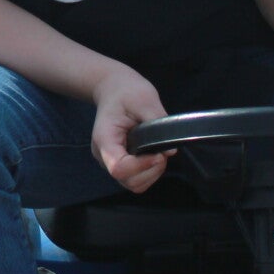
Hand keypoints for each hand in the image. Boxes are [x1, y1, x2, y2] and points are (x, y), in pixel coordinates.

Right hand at [89, 68, 170, 192]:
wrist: (113, 89)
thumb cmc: (126, 91)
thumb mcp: (144, 100)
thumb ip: (157, 123)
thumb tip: (170, 151)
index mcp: (104, 138)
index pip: (119, 168)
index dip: (142, 166)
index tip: (158, 154)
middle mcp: (103, 155)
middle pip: (127, 180)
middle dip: (150, 171)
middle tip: (162, 153)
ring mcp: (109, 161)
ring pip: (132, 183)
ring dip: (151, 174)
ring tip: (158, 154)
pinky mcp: (119, 163)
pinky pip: (135, 179)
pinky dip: (149, 173)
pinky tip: (153, 157)